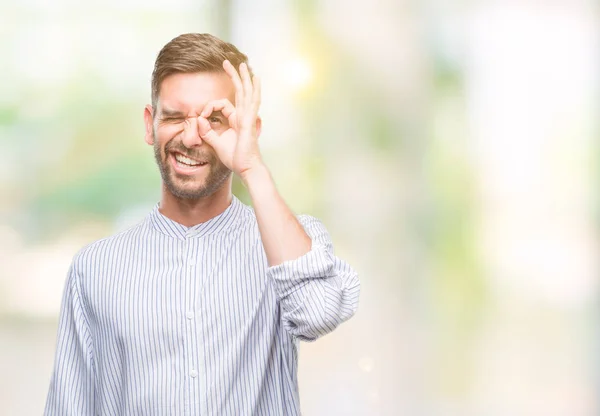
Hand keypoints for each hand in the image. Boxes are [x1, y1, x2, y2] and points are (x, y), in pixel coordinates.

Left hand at [197, 60, 262, 178]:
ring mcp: (248, 117)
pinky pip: (252, 102)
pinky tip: (255, 78)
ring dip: (244, 77)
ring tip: (242, 63)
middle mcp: (244, 116)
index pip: (222, 105)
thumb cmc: (235, 158)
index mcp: (236, 120)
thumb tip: (198, 120)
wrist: (246, 168)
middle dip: (233, 76)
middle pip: (240, 91)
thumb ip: (207, 132)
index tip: (200, 116)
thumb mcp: (216, 143)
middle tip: (227, 62)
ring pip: (247, 92)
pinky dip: (254, 89)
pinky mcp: (250, 121)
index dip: (209, 107)